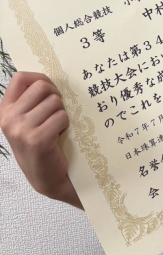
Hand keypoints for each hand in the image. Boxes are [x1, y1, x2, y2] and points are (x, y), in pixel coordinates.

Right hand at [0, 72, 82, 209]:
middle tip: (56, 112)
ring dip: (61, 113)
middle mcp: (9, 119)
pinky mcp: (37, 140)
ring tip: (55, 127)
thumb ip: (32, 99)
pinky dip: (65, 125)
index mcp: (5, 110)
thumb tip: (48, 77)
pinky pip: (62, 117)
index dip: (40, 79)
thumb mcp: (28, 119)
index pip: (20, 77)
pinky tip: (58, 136)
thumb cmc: (42, 142)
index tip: (49, 91)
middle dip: (55, 96)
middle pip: (42, 86)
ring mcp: (21, 130)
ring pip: (54, 101)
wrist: (47, 176)